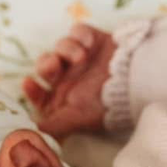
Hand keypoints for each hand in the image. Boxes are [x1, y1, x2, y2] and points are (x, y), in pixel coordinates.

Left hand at [22, 23, 116, 139]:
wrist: (136, 80)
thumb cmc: (107, 104)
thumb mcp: (77, 118)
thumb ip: (53, 126)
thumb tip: (32, 135)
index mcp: (66, 98)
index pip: (41, 94)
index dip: (32, 89)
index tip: (29, 83)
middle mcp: (72, 78)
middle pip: (46, 65)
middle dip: (47, 63)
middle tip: (56, 65)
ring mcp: (83, 58)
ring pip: (60, 46)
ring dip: (66, 49)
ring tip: (81, 56)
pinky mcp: (94, 41)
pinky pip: (77, 31)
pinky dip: (80, 35)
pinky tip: (89, 43)